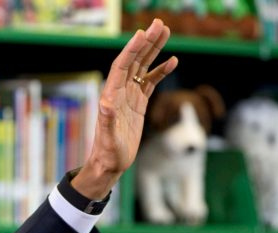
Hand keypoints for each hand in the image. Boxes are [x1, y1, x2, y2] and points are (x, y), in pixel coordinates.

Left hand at [73, 18, 178, 199]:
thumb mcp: (107, 139)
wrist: (110, 164)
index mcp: (111, 97)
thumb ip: (106, 121)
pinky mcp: (138, 105)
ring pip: (143, 68)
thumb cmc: (108, 154)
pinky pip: (150, 82)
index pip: (121, 67)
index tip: (142, 34)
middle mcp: (119, 93)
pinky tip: (173, 61)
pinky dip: (161, 71)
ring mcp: (129, 97)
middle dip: (146, 42)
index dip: (131, 50)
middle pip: (133, 61)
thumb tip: (105, 103)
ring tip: (166, 32)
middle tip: (160, 24)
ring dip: (154, 50)